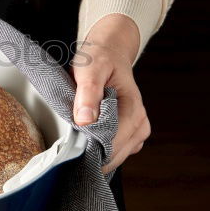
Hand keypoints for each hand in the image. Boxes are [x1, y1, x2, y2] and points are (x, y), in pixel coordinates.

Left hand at [69, 14, 149, 174]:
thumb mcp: (90, 69)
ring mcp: (136, 133)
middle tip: (70, 144)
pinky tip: (86, 140)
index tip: (71, 147)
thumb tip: (85, 120)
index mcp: (133, 111)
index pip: (113, 144)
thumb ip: (88, 93)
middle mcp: (140, 125)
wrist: (110, 52)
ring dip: (94, 153)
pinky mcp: (128, 136)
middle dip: (91, 154)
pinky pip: (112, 153)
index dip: (91, 149)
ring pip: (113, 158)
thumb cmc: (101, 59)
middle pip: (113, 155)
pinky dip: (98, 151)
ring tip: (77, 139)